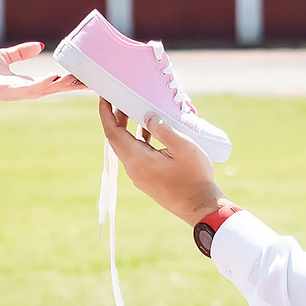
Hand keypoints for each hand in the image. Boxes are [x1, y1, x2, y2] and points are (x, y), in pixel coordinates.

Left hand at [0, 41, 83, 102]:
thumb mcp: (4, 57)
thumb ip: (21, 52)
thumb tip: (40, 45)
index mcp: (25, 83)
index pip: (52, 82)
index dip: (68, 81)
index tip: (87, 78)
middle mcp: (24, 90)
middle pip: (54, 88)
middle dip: (72, 86)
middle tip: (92, 82)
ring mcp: (17, 92)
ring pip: (45, 89)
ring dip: (61, 84)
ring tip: (77, 79)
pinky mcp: (7, 91)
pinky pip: (28, 88)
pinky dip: (42, 83)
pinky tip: (54, 78)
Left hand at [100, 99, 224, 221]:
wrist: (201, 207)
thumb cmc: (195, 178)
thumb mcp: (183, 147)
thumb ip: (163, 129)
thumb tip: (148, 116)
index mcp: (138, 160)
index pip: (112, 133)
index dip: (106, 114)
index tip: (104, 98)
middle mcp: (133, 169)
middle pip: (117, 140)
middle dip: (116, 118)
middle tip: (120, 99)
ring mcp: (139, 176)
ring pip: (127, 148)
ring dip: (128, 129)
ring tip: (135, 111)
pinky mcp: (147, 180)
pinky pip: (136, 156)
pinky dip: (138, 140)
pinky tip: (149, 132)